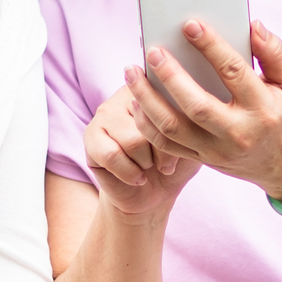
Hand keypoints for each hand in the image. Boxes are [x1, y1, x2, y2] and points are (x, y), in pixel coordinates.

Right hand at [82, 80, 206, 223]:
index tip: (180, 149)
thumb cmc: (174, 164)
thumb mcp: (191, 141)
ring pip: (133, 140)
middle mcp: (126, 93)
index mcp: (155, 87)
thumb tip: (184, 109)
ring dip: (145, 163)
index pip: (168, 103)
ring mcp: (104, 113)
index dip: (176, 134)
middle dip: (161, 152)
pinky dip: (129, 173)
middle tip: (162, 163)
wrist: (153, 194)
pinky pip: (111, 155)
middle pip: (150, 123)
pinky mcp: (90, 136)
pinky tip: (135, 176)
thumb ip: (188, 120)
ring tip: (146, 165)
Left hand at [130, 19, 281, 204]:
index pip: (233, 72)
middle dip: (170, 76)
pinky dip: (146, 123)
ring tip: (132, 72)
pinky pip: (166, 144)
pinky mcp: (202, 159)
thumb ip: (274, 53)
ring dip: (147, 99)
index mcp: (262, 108)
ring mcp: (216, 149)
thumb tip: (253, 25)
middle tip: (153, 51)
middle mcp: (238, 132)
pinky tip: (136, 100)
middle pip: (195, 104)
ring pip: (172, 127)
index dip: (210, 46)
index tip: (189, 24)